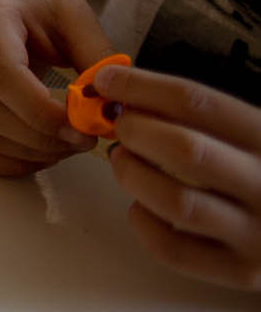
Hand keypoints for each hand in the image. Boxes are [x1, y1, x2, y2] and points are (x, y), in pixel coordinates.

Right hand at [0, 0, 113, 175]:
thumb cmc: (46, 1)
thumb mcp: (78, 17)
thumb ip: (97, 60)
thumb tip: (111, 112)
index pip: (3, 75)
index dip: (42, 112)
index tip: (84, 129)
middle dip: (42, 138)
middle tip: (86, 140)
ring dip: (31, 152)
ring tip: (69, 144)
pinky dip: (11, 162)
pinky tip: (43, 152)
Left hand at [99, 64, 260, 290]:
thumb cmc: (260, 170)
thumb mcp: (250, 133)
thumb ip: (203, 115)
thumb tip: (127, 93)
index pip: (198, 103)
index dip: (142, 87)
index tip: (107, 80)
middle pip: (186, 150)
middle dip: (137, 131)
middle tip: (119, 126)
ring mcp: (256, 233)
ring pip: (176, 201)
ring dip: (133, 175)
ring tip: (123, 161)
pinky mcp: (242, 272)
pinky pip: (175, 249)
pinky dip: (143, 224)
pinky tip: (140, 205)